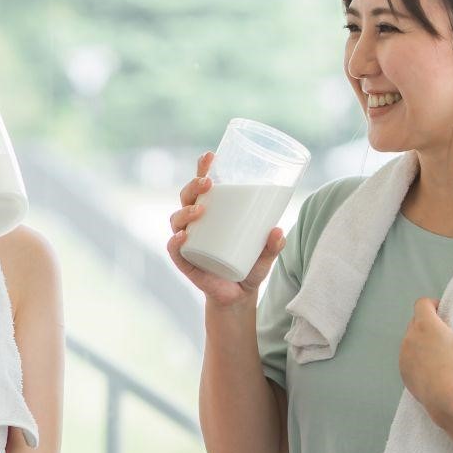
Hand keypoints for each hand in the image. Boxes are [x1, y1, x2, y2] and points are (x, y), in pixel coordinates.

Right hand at [166, 151, 284, 306]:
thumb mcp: (266, 254)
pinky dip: (175, 242)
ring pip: (177, 219)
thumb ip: (273, 245)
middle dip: (194, 185)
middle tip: (209, 183)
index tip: (211, 155)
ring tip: (200, 210)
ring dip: (185, 211)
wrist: (239, 297)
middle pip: (186, 197)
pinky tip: (182, 237)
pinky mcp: (185, 262)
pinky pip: (174, 250)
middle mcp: (195, 224)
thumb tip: (278, 230)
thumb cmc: (250, 266)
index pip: (203, 186)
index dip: (203, 169)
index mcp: (212, 213)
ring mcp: (188, 242)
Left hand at [398, 297, 452, 426]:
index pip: (422, 304)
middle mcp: (409, 338)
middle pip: (416, 321)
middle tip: (446, 332)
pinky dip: (418, 358)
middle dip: (429, 323)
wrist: (448, 400)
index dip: (433, 304)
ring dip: (422, 341)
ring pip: (410, 341)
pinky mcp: (403, 372)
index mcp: (425, 325)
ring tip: (441, 351)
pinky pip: (408, 359)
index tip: (445, 313)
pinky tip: (433, 367)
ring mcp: (404, 356)